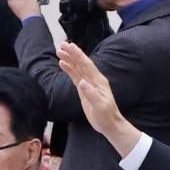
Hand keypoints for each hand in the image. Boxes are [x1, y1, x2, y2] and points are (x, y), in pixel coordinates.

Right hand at [58, 42, 141, 157]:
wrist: (109, 125)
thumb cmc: (106, 117)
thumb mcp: (100, 106)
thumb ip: (91, 94)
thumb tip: (81, 82)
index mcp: (98, 81)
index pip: (87, 65)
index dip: (78, 55)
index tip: (70, 46)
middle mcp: (93, 80)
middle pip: (81, 63)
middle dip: (72, 54)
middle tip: (62, 45)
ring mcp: (88, 84)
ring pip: (77, 68)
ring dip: (69, 59)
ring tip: (59, 52)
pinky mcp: (84, 90)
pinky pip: (75, 76)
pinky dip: (69, 69)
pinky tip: (63, 64)